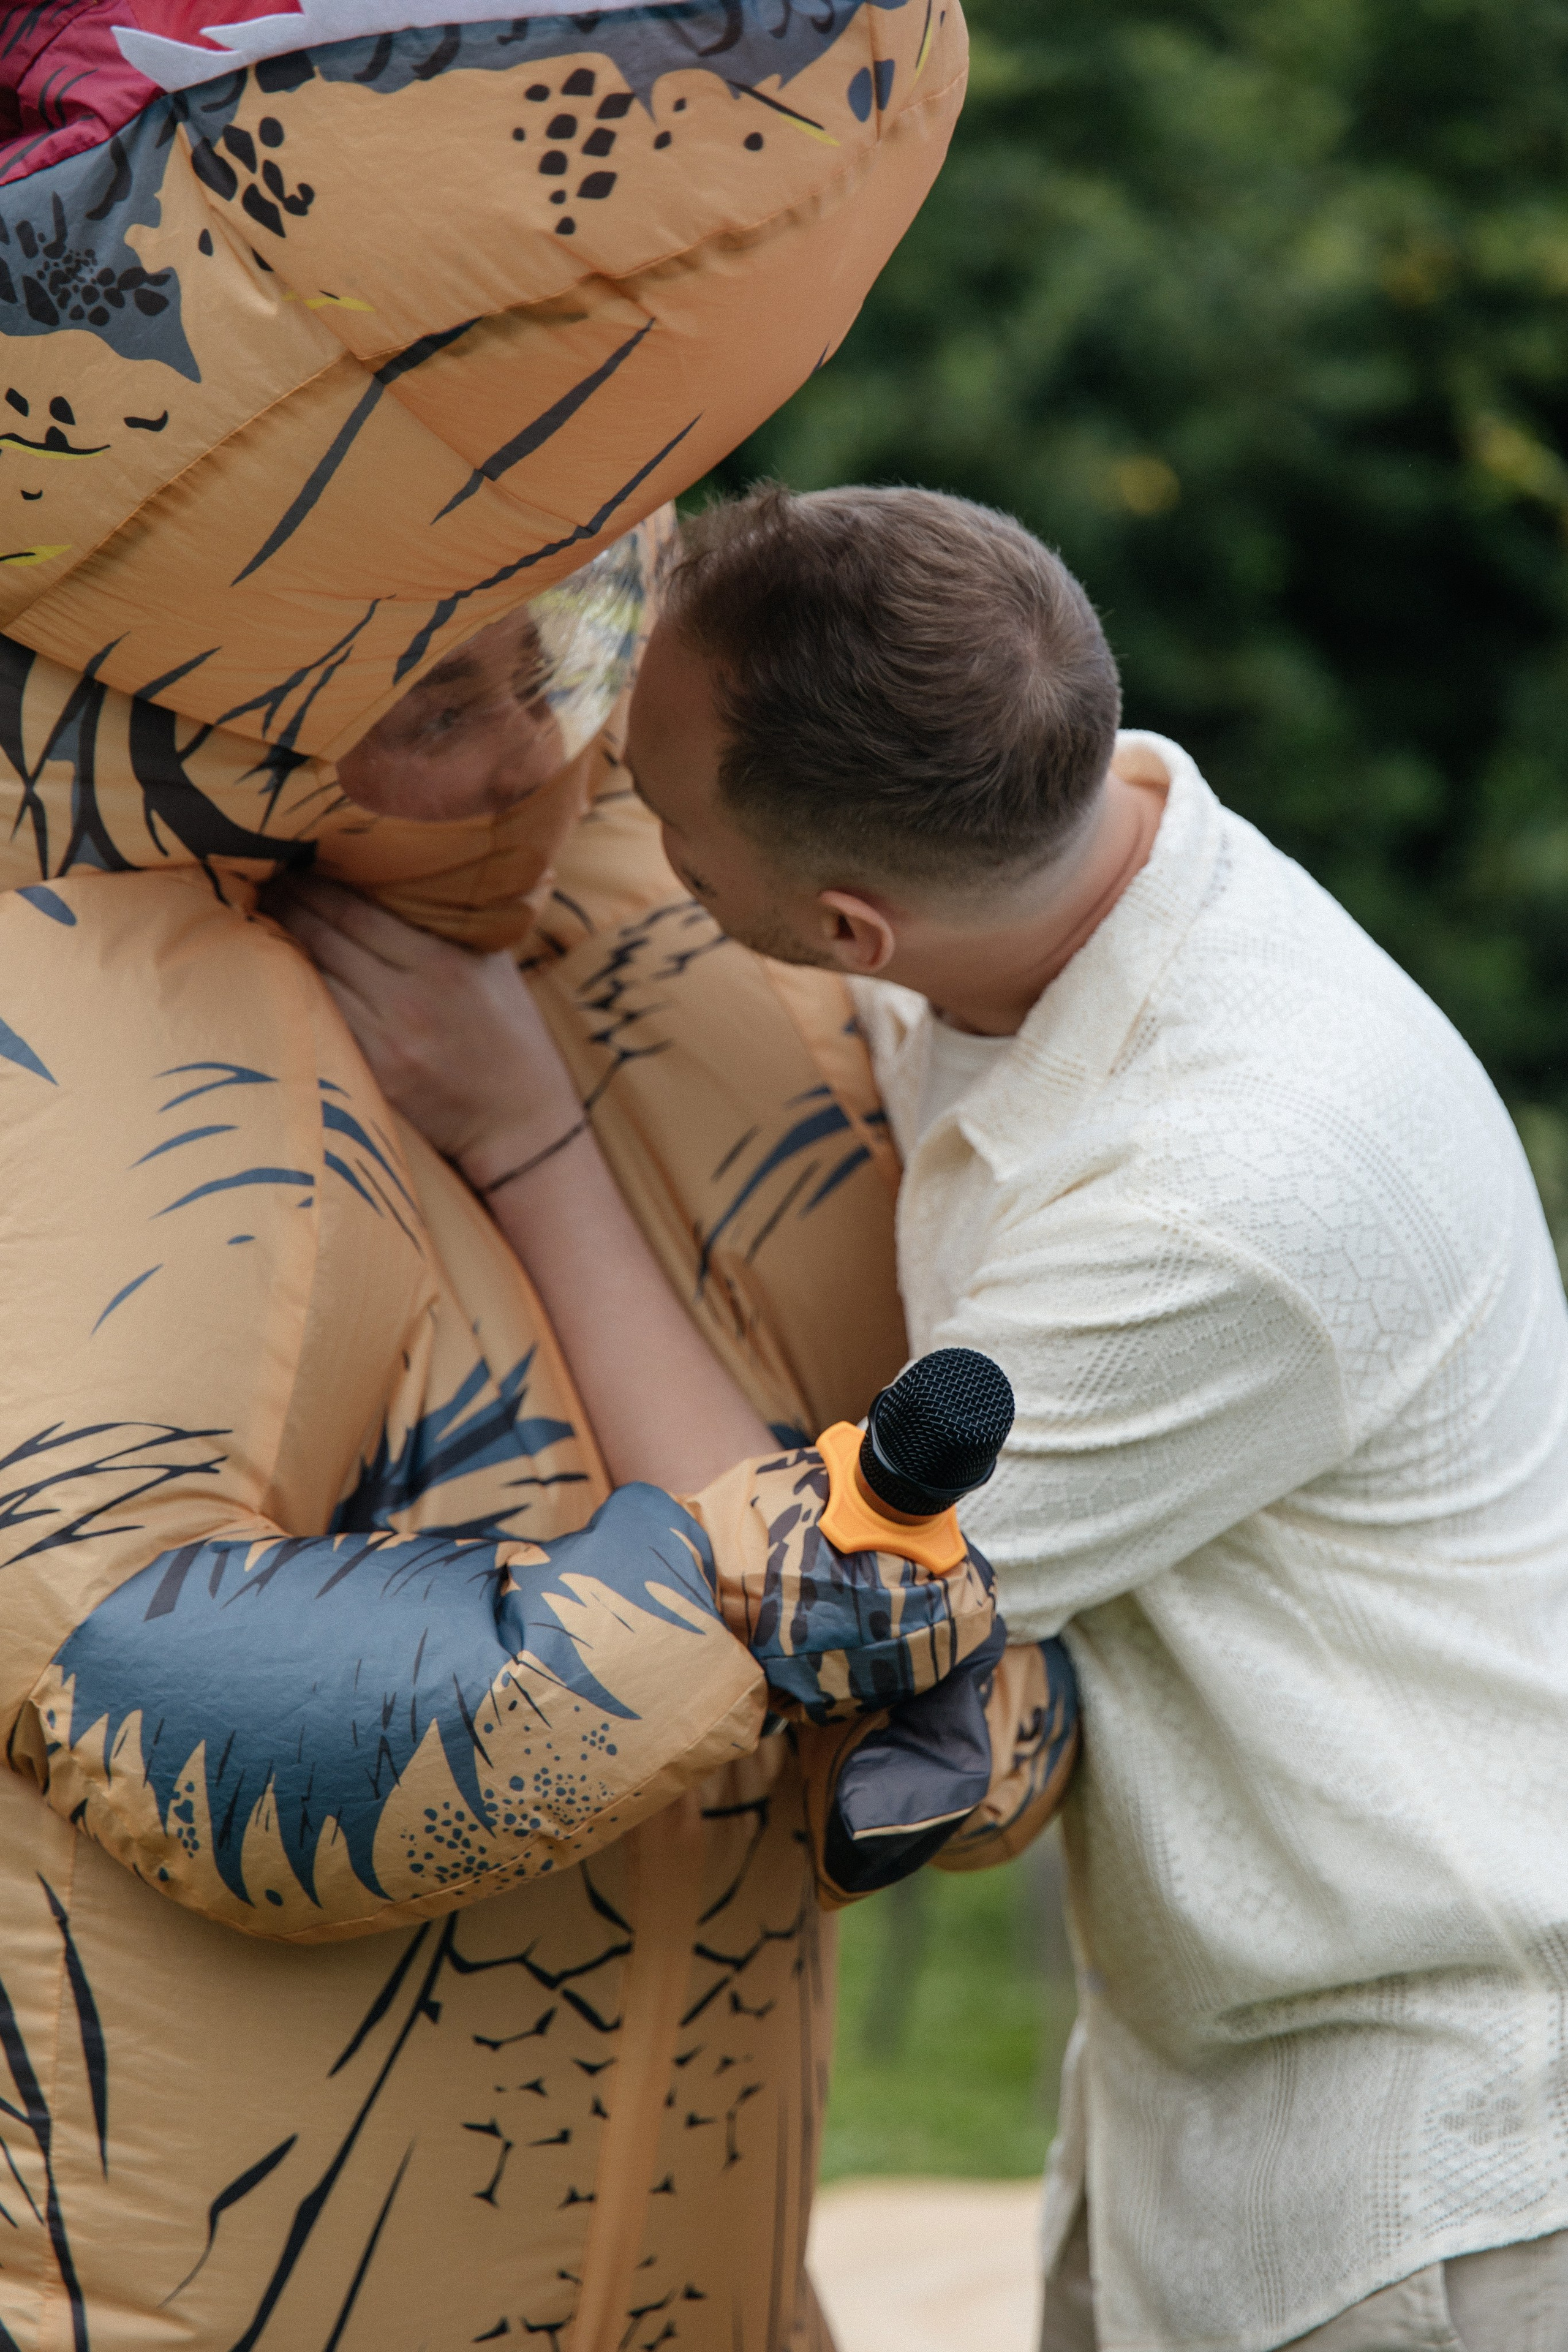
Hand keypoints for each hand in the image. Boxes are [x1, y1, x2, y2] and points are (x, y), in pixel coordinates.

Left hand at [268, 878, 580, 1177]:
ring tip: (262, 919)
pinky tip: (280, 973)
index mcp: (441, 963)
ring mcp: (385, 1041)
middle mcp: (408, 1000)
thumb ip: (456, 923)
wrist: (521, 1122)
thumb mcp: (496, 967)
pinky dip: (298, 993)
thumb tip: (412, 875)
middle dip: (287, 904)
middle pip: (323, 938)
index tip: (292, 862)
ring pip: (312, 978)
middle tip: (263, 880)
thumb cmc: (512, 1035)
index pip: (354, 910)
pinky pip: (321, 1021)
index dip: (313, 884)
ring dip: (280, 946)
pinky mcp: (372, 1075)